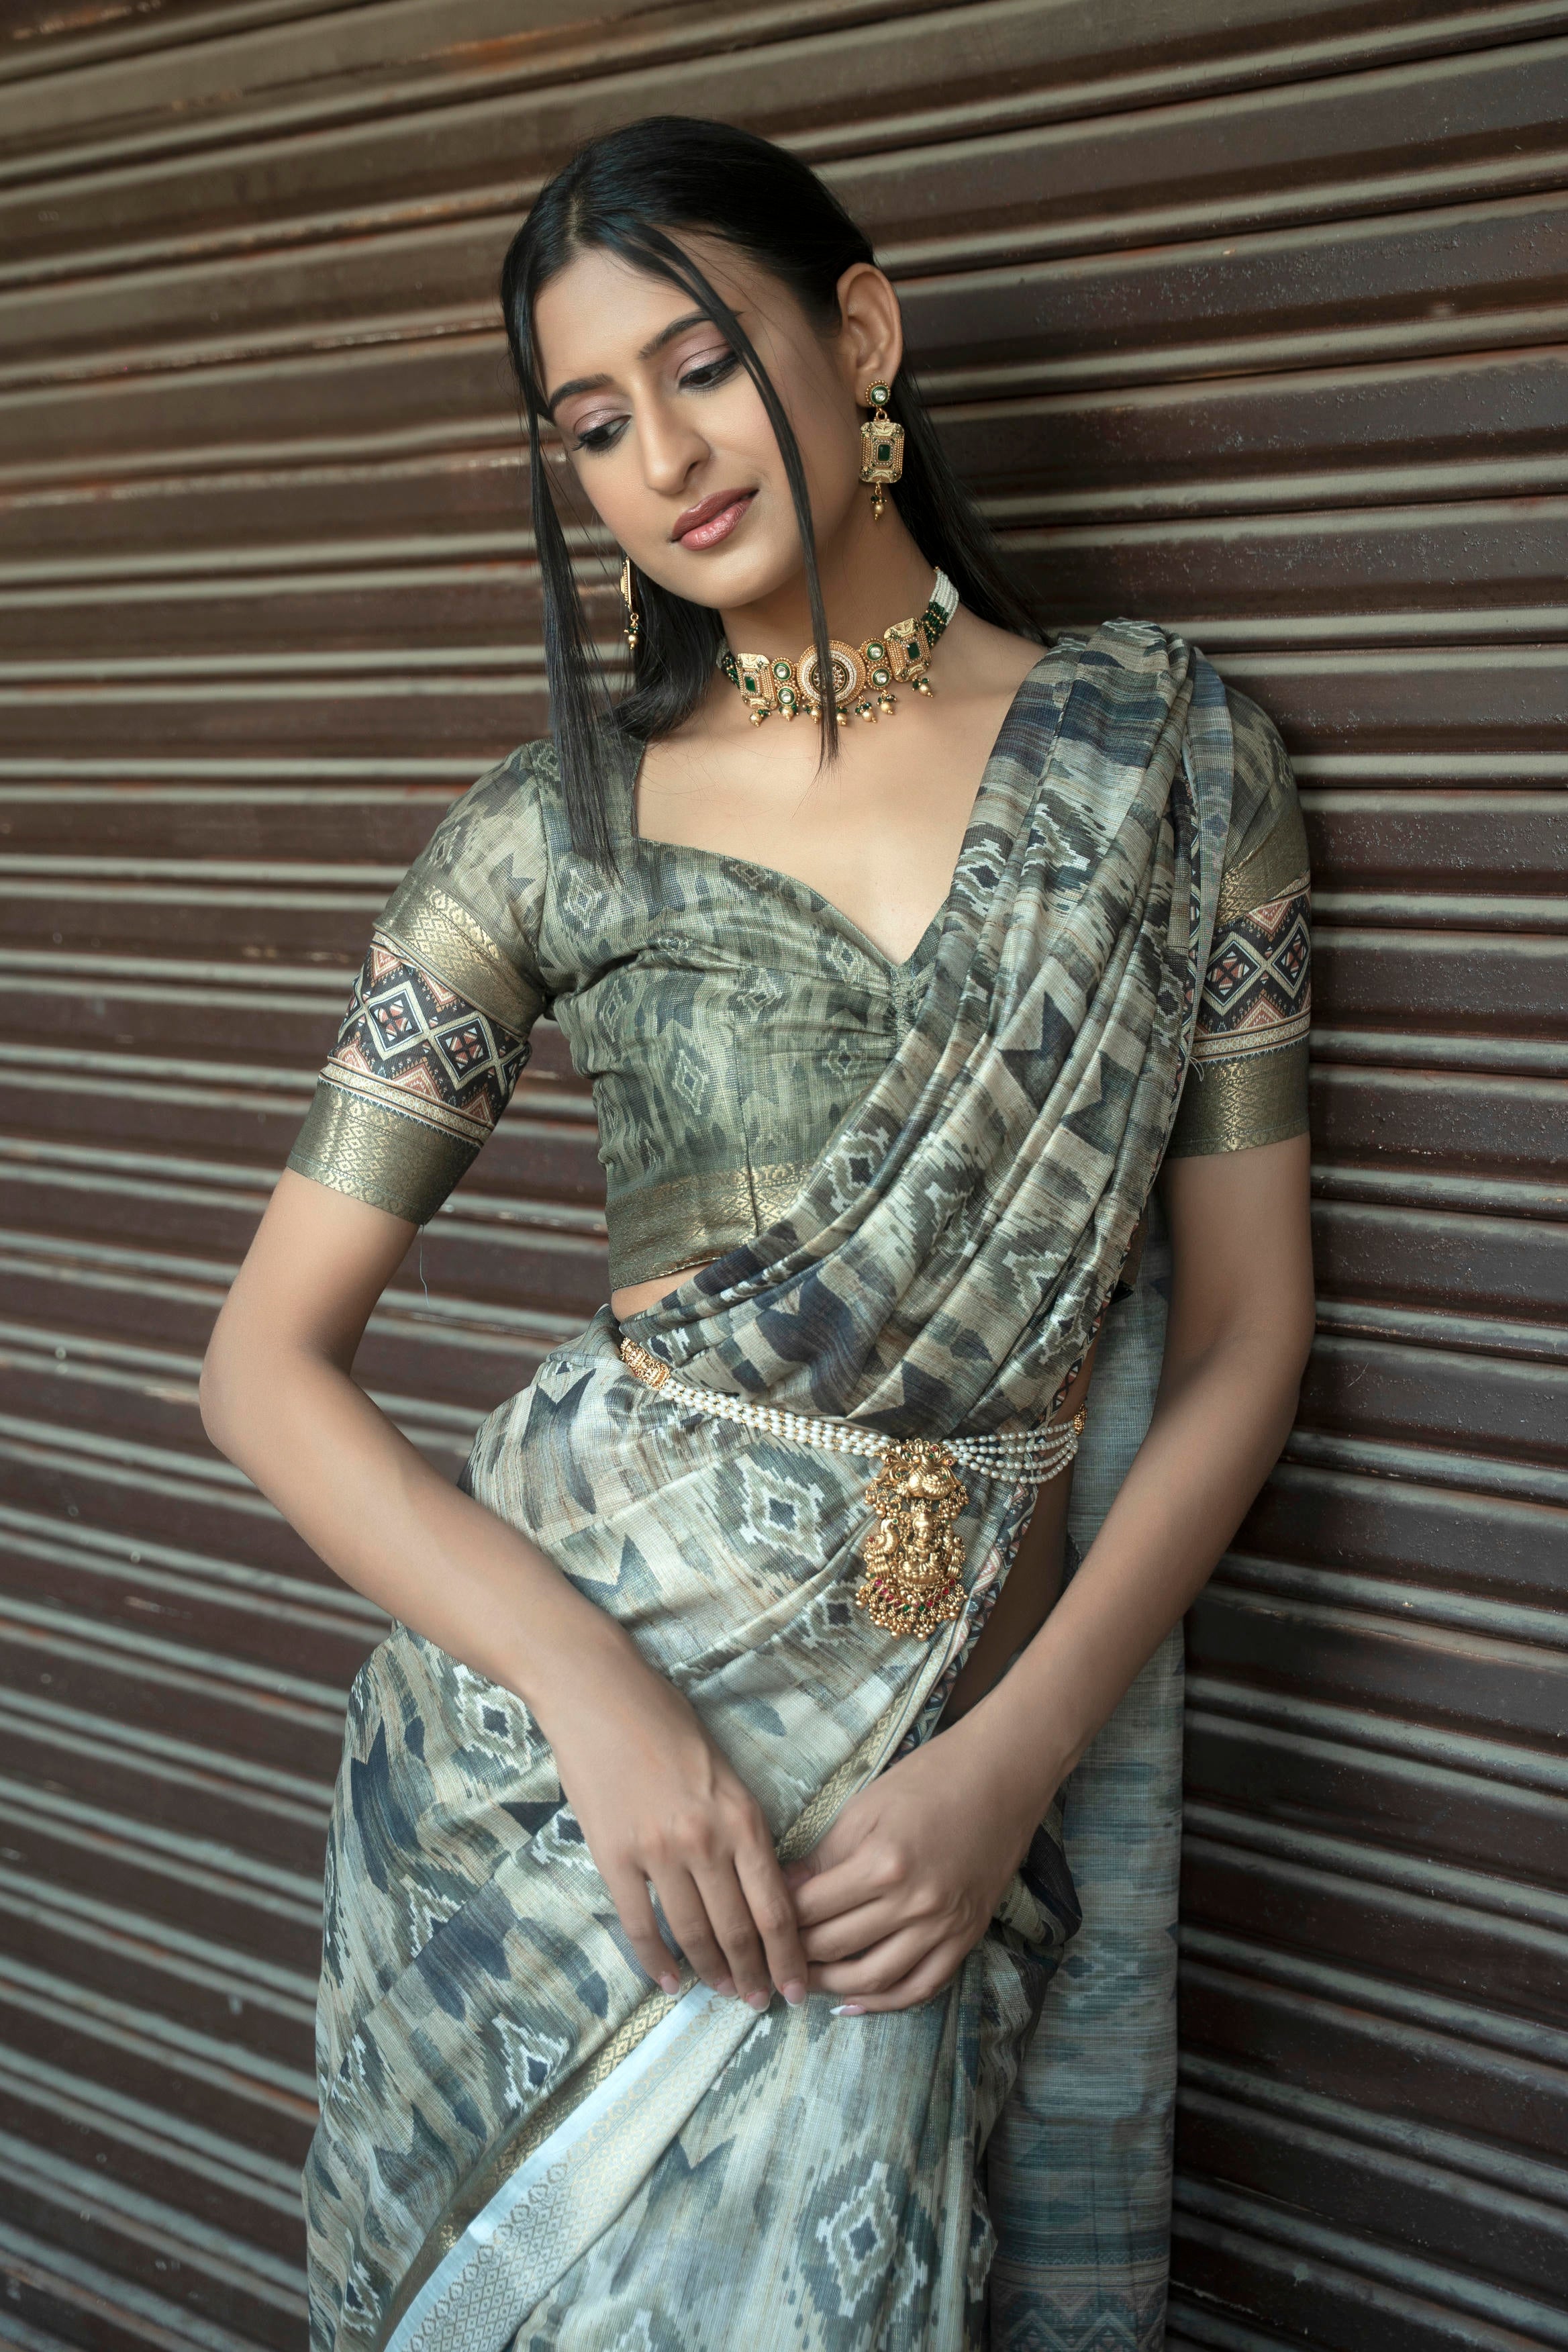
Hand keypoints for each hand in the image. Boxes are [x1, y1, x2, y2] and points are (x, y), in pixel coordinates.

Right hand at [536, 1630, 808, 2012]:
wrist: (600, 1695)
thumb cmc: (668, 1723)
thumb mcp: (726, 1773)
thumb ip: (743, 1828)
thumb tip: (762, 1886)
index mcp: (743, 1817)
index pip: (776, 1908)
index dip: (789, 1958)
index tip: (798, 1988)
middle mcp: (707, 1841)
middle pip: (739, 1930)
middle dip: (754, 1975)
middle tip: (762, 2003)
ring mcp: (658, 1852)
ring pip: (693, 1933)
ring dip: (712, 1973)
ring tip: (724, 1994)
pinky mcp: (614, 1857)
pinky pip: (640, 1924)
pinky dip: (657, 1961)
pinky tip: (671, 1982)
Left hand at [784, 1713, 1040, 2012]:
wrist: (1000, 1778)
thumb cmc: (928, 1780)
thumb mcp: (864, 1808)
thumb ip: (823, 1856)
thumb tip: (783, 1891)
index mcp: (881, 1864)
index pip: (810, 1909)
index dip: (776, 1920)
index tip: (756, 1922)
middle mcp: (913, 1903)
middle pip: (835, 1947)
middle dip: (794, 1956)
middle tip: (770, 1956)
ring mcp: (943, 1926)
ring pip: (873, 1978)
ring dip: (831, 1987)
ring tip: (804, 1982)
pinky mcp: (965, 1937)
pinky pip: (921, 1987)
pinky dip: (884, 2001)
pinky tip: (854, 2002)